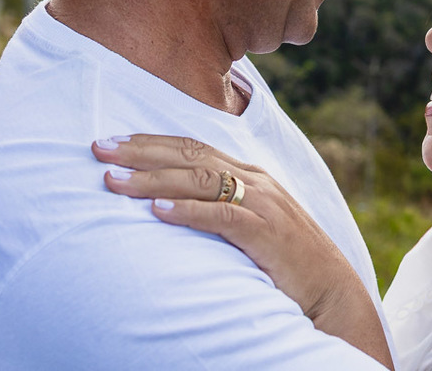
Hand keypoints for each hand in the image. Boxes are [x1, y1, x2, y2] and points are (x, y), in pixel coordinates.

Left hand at [91, 135, 391, 367]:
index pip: (194, 147)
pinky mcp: (265, 233)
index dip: (152, 142)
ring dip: (152, 180)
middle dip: (141, 151)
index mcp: (252, 175)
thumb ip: (224, 206)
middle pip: (189, 156)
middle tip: (100, 149)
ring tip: (114, 182)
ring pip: (199, 180)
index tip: (114, 141)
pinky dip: (187, 211)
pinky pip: (221, 216)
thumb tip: (176, 202)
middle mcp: (256, 181)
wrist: (332, 290)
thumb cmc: (288, 261)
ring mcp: (262, 205)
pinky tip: (157, 212)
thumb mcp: (254, 223)